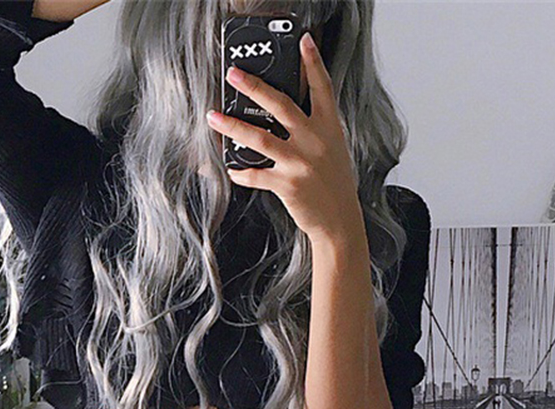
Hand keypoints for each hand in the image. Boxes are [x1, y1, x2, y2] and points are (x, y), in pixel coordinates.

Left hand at [205, 32, 364, 246]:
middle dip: (253, 87)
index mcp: (328, 128)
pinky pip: (255, 175)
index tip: (303, 42)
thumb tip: (295, 116)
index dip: (312, 62)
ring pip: (259, 137)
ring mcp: (298, 162)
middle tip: (234, 75)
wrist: (340, 221)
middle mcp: (313, 141)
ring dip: (233, 126)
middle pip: (280, 104)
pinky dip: (240, 172)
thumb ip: (317, 130)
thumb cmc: (335, 186)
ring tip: (215, 117)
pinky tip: (231, 169)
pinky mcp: (286, 184)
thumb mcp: (334, 149)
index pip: (321, 87)